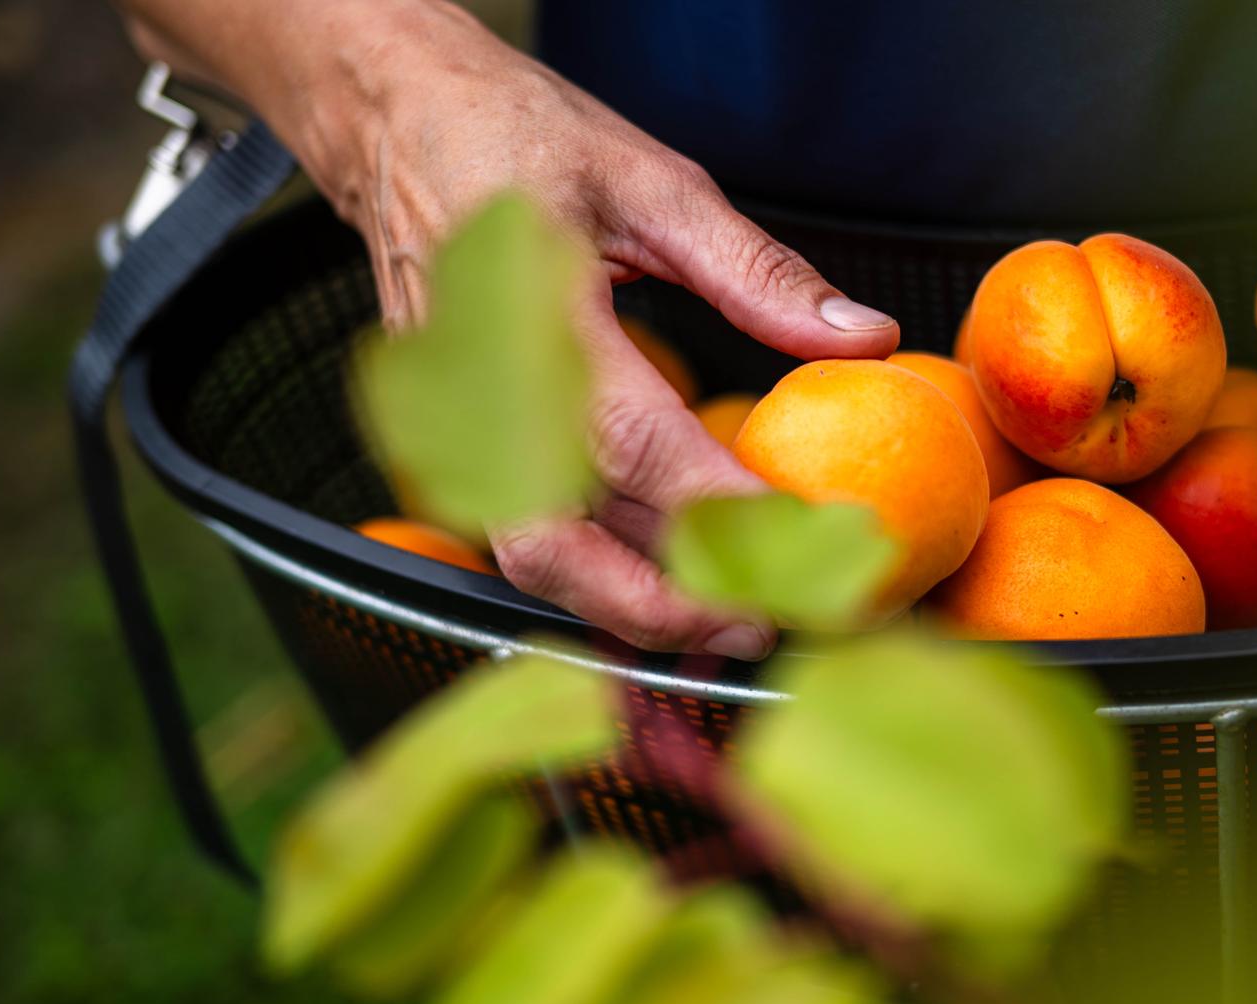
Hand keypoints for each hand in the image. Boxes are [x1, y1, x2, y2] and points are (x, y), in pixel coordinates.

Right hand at [130, 0, 901, 657]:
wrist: (391, 124)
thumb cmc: (515, 139)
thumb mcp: (653, 182)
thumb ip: (759, 273)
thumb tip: (864, 338)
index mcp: (534, 312)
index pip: (633, 442)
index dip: (718, 508)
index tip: (801, 545)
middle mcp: (482, 388)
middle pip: (561, 543)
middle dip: (663, 603)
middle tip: (763, 625)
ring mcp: (455, 425)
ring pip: (537, 557)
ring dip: (629, 606)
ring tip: (727, 626)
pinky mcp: (454, 444)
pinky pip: (523, 533)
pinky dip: (594, 577)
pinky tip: (664, 589)